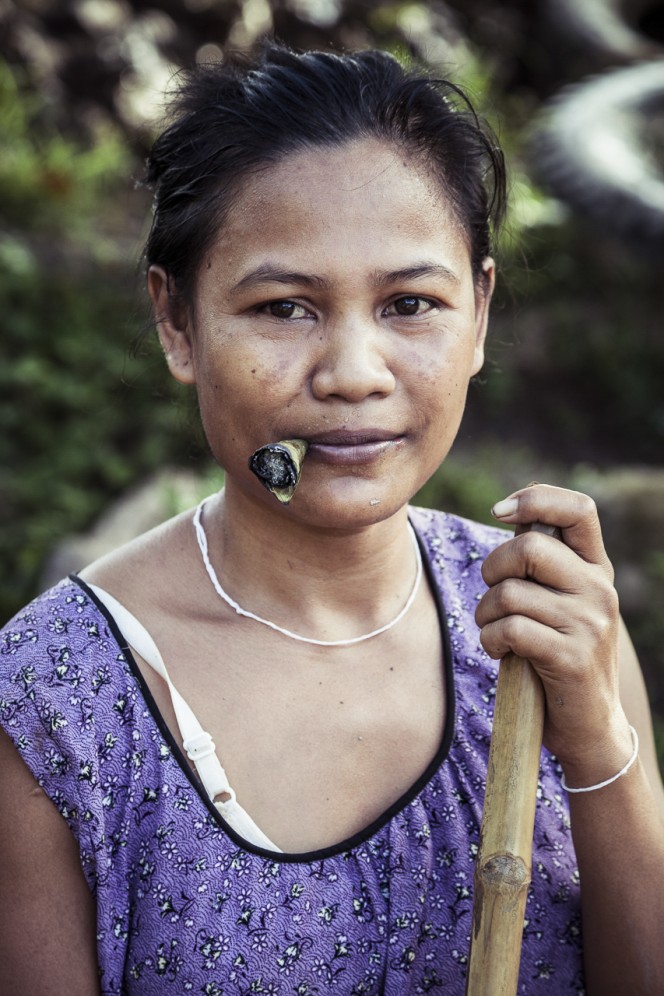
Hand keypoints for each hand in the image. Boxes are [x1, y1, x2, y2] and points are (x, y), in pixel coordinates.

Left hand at [475, 483, 632, 782]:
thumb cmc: (559, 657)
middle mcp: (600, 590)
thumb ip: (544, 565)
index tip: (500, 512)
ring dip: (485, 614)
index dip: (536, 499)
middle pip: (528, 547)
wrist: (590, 727)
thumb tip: (510, 514)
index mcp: (597, 570)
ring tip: (494, 631)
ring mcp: (589, 624)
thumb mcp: (562, 604)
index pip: (579, 509)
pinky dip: (490, 640)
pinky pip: (510, 629)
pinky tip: (499, 652)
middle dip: (493, 569)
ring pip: (510, 593)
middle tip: (492, 596)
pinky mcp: (571, 658)